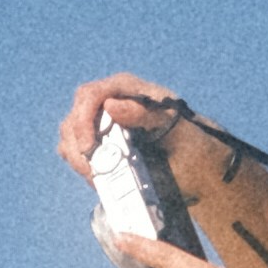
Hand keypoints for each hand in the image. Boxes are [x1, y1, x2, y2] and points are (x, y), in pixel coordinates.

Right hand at [57, 67, 198, 174]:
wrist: (197, 164)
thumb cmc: (190, 141)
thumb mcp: (173, 126)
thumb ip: (144, 113)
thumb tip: (111, 105)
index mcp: (126, 89)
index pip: (89, 95)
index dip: (82, 120)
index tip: (87, 147)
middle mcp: (110, 102)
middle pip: (75, 116)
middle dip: (77, 145)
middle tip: (93, 171)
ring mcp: (103, 123)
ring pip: (70, 136)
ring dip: (77, 158)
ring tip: (97, 178)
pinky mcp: (100, 143)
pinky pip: (77, 152)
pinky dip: (82, 166)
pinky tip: (99, 178)